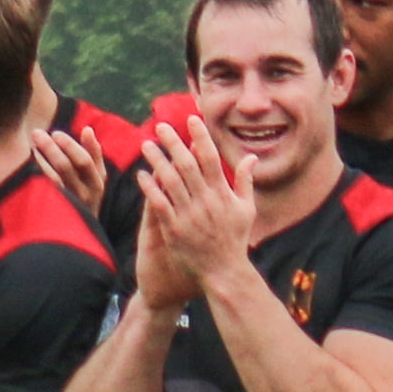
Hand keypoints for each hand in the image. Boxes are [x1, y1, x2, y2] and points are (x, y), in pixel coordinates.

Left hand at [33, 123, 111, 214]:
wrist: (79, 235)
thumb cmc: (86, 197)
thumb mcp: (96, 178)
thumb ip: (94, 154)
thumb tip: (87, 129)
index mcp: (97, 185)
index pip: (84, 161)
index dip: (69, 145)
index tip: (55, 133)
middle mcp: (84, 196)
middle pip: (66, 167)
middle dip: (51, 147)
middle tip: (37, 133)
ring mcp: (69, 206)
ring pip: (52, 178)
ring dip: (41, 158)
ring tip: (33, 145)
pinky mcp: (54, 213)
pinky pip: (41, 191)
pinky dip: (35, 173)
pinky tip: (28, 163)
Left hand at [135, 119, 256, 295]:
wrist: (224, 272)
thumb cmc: (236, 240)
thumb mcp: (247, 209)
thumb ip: (246, 181)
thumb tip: (252, 157)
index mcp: (223, 194)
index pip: (210, 158)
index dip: (200, 136)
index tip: (192, 119)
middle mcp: (206, 201)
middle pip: (186, 164)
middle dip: (173, 142)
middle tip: (160, 126)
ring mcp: (189, 215)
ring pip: (170, 181)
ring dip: (157, 160)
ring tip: (146, 144)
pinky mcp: (174, 230)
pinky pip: (159, 204)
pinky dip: (150, 188)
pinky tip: (140, 175)